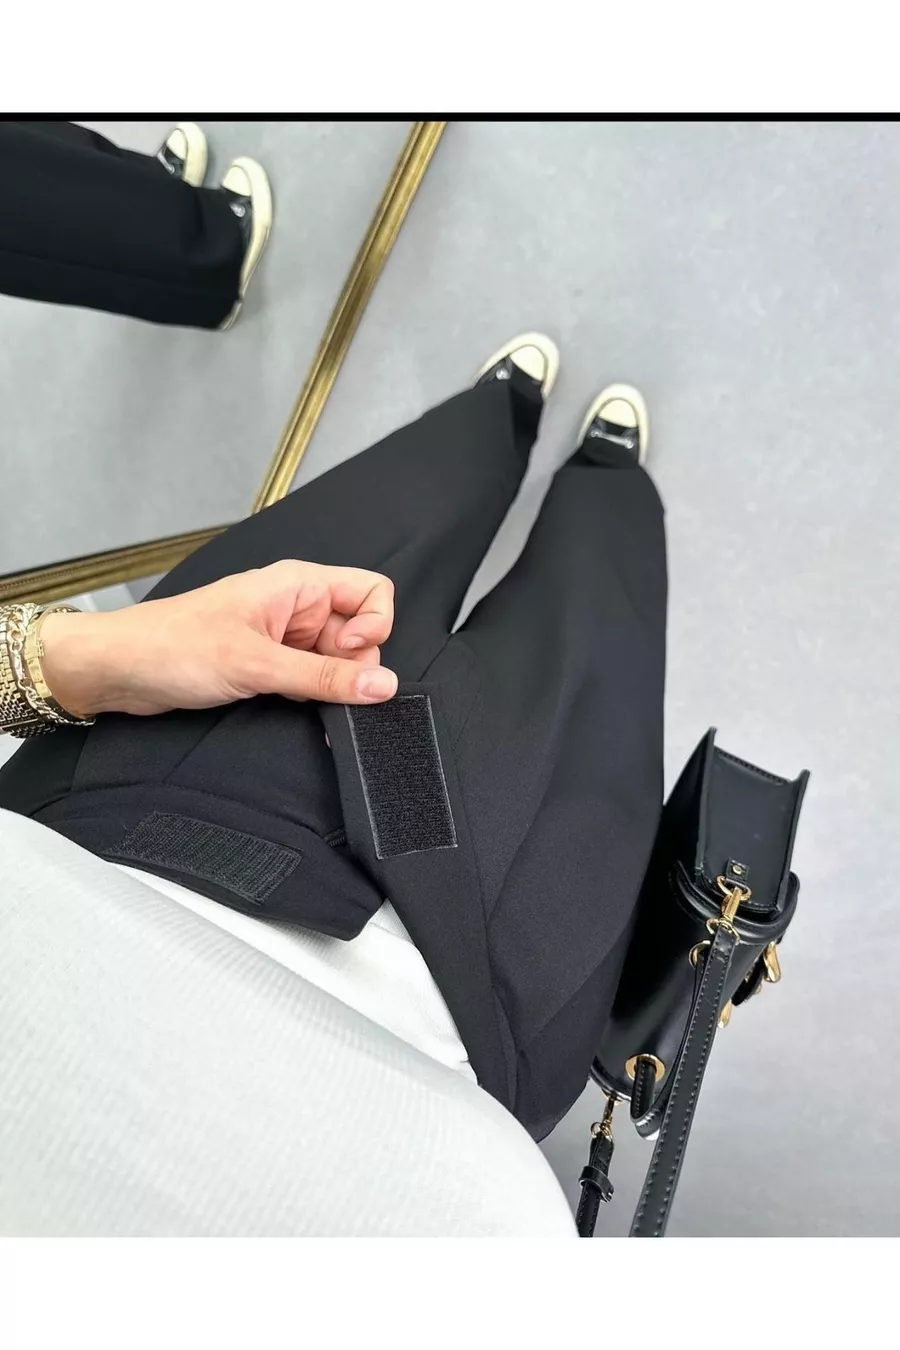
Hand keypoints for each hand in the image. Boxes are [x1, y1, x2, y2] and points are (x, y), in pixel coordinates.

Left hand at [38, 561, 398, 717]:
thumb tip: (383, 686)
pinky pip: (310, 681)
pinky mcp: (268, 667)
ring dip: (330, 687)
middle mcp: (296, 608)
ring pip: (337, 662)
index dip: (375, 626)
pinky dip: (312, 699)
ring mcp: (283, 639)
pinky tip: (302, 716)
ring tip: (296, 700)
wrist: (118, 670)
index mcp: (298, 585)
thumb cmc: (172, 646)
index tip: (353, 656)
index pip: (372, 592)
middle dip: (352, 666)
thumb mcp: (257, 663)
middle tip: (320, 688)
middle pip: (360, 633)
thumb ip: (324, 676)